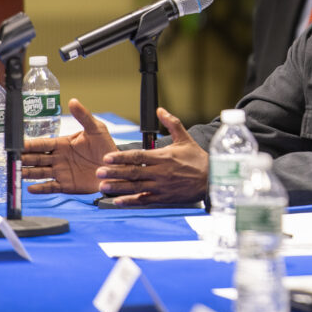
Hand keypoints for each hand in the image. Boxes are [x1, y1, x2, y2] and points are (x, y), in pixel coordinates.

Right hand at [23, 98, 114, 193]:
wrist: (116, 167)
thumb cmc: (106, 146)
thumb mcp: (96, 129)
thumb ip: (84, 116)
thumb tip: (73, 100)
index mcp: (62, 144)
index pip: (42, 144)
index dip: (29, 144)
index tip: (17, 144)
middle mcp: (58, 158)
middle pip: (36, 158)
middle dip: (24, 159)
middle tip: (12, 159)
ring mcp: (61, 172)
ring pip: (39, 173)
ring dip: (28, 173)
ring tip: (17, 173)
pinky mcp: (66, 185)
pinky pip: (50, 187)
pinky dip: (40, 188)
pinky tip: (31, 188)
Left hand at [93, 107, 208, 205]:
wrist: (212, 179)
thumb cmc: (198, 159)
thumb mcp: (185, 138)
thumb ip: (171, 123)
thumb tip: (160, 110)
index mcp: (163, 157)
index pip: (138, 156)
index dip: (121, 157)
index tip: (107, 157)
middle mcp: (161, 172)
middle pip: (133, 172)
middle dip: (114, 172)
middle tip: (98, 171)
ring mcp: (161, 186)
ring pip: (135, 187)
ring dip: (118, 187)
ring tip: (103, 186)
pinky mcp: (164, 197)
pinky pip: (144, 200)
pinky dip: (130, 201)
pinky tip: (118, 201)